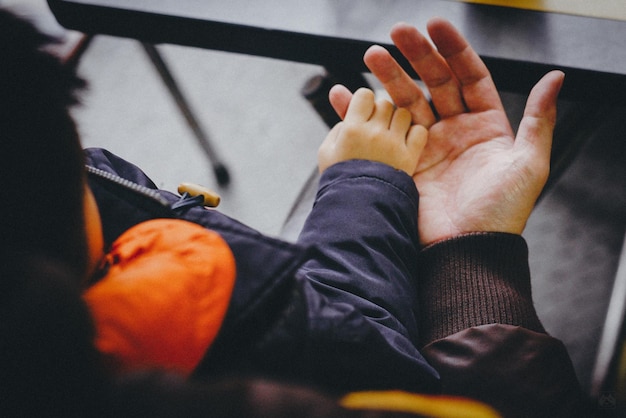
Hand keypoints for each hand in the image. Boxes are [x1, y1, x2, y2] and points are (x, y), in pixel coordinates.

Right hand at [318, 88, 426, 175]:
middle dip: (381, 113)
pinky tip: (405, 145)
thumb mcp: (327, 152)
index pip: (365, 95)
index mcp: (351, 129)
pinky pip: (419, 132)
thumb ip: (338, 126)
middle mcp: (374, 133)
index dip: (364, 103)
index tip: (363, 116)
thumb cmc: (340, 182)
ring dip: (398, 122)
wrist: (359, 211)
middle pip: (385, 103)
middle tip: (376, 130)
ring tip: (391, 138)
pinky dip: (414, 135)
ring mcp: (393, 145)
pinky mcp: (409, 157)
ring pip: (404, 114)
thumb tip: (348, 105)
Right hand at [329, 18, 563, 245]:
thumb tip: (556, 78)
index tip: (436, 26)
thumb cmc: (502, 212)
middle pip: (433, 82)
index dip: (454, 49)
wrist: (466, 250)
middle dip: (416, 55)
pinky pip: (381, 131)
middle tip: (397, 32)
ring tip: (372, 55)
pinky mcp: (402, 163)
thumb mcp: (529, 163)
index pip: (468, 76)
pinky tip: (348, 94)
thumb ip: (539, 119)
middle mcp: (454, 131)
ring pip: (405, 101)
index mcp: (485, 126)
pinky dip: (363, 114)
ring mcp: (425, 146)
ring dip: (387, 77)